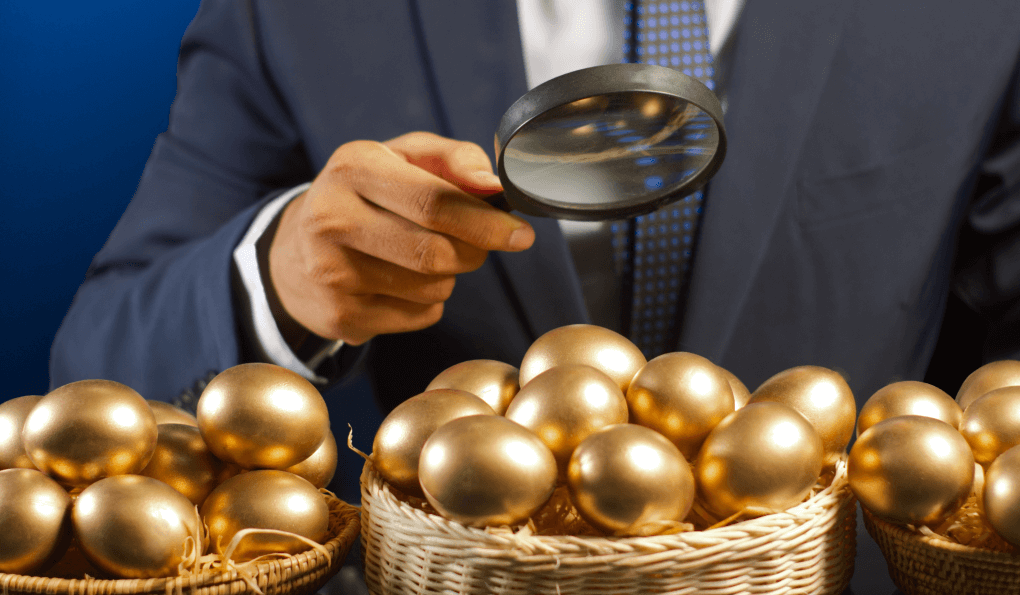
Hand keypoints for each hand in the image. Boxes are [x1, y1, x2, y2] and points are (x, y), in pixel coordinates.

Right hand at [268, 131, 534, 345]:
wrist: (293, 252)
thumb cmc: (365, 195)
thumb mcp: (401, 157)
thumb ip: (453, 159)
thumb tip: (492, 184)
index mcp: (353, 168)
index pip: (434, 202)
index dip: (486, 222)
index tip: (520, 234)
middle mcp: (332, 219)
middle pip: (436, 252)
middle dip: (474, 251)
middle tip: (479, 243)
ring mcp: (331, 273)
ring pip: (433, 287)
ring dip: (450, 275)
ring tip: (424, 256)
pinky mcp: (340, 316)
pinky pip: (419, 316)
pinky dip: (428, 302)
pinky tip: (400, 283)